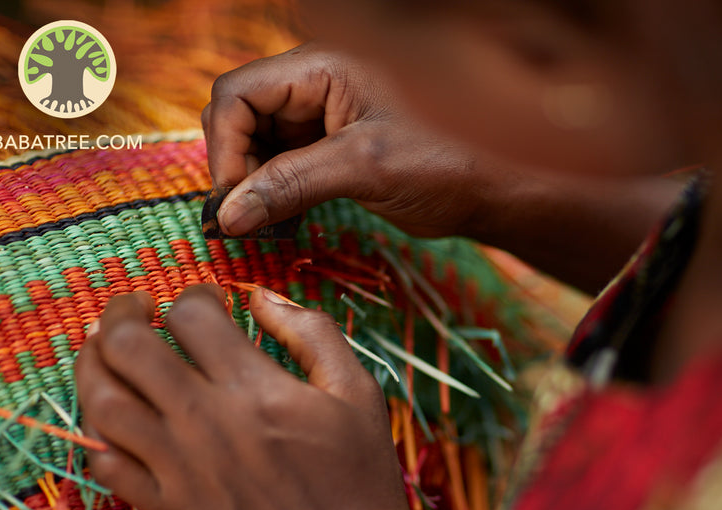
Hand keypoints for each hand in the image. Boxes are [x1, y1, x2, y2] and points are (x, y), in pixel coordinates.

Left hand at [75, 285, 478, 509]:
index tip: (207, 303)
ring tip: (108, 352)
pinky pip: (103, 463)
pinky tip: (116, 417)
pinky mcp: (166, 509)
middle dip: (123, 313)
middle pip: (127, 346)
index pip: (192, 316)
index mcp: (256, 388)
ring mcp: (178, 469)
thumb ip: (313, 333)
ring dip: (94, 364)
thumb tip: (263, 297)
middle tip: (138, 309)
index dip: (195, 296)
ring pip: (101, 401)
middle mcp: (206, 422)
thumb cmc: (360, 476)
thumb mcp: (358, 392)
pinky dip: (98, 431)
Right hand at [203, 43, 680, 291]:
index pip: (239, 94)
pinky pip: (285, 168)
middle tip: (243, 222)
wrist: (497, 190)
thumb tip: (225, 215)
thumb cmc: (448, 162)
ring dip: (253, 188)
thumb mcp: (364, 169)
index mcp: (323, 66)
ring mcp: (324, 119)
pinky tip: (284, 226)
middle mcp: (317, 85)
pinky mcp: (335, 151)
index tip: (232, 202)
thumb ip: (290, 185)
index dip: (225, 146)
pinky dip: (276, 197)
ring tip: (263, 231)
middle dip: (236, 168)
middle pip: (241, 118)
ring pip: (259, 147)